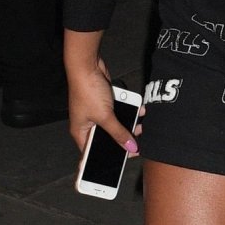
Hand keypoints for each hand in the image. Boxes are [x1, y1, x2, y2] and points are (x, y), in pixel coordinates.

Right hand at [64, 28, 138, 159]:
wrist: (87, 65)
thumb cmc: (88, 92)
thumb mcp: (105, 116)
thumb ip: (118, 133)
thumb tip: (131, 148)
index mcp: (81, 133)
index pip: (95, 153)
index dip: (110, 157)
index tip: (127, 158)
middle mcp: (88, 125)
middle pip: (108, 138)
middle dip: (124, 138)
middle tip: (139, 140)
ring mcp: (96, 113)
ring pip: (116, 123)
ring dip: (130, 123)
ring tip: (143, 125)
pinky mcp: (104, 102)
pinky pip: (119, 110)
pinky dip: (129, 110)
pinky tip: (141, 110)